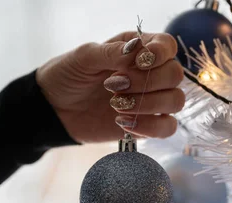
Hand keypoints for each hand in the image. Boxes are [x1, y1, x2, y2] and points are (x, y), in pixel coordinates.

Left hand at [36, 32, 184, 142]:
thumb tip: (138, 50)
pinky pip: (168, 127)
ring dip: (148, 104)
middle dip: (146, 82)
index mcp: (139, 49)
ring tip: (116, 106)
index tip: (139, 62)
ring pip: (176, 101)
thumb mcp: (84, 57)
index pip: (167, 45)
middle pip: (175, 75)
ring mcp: (152, 100)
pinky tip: (122, 123)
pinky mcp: (148, 125)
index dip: (160, 53)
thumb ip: (113, 52)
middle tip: (113, 86)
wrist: (55, 109)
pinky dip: (149, 126)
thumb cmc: (68, 75)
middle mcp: (150, 73)